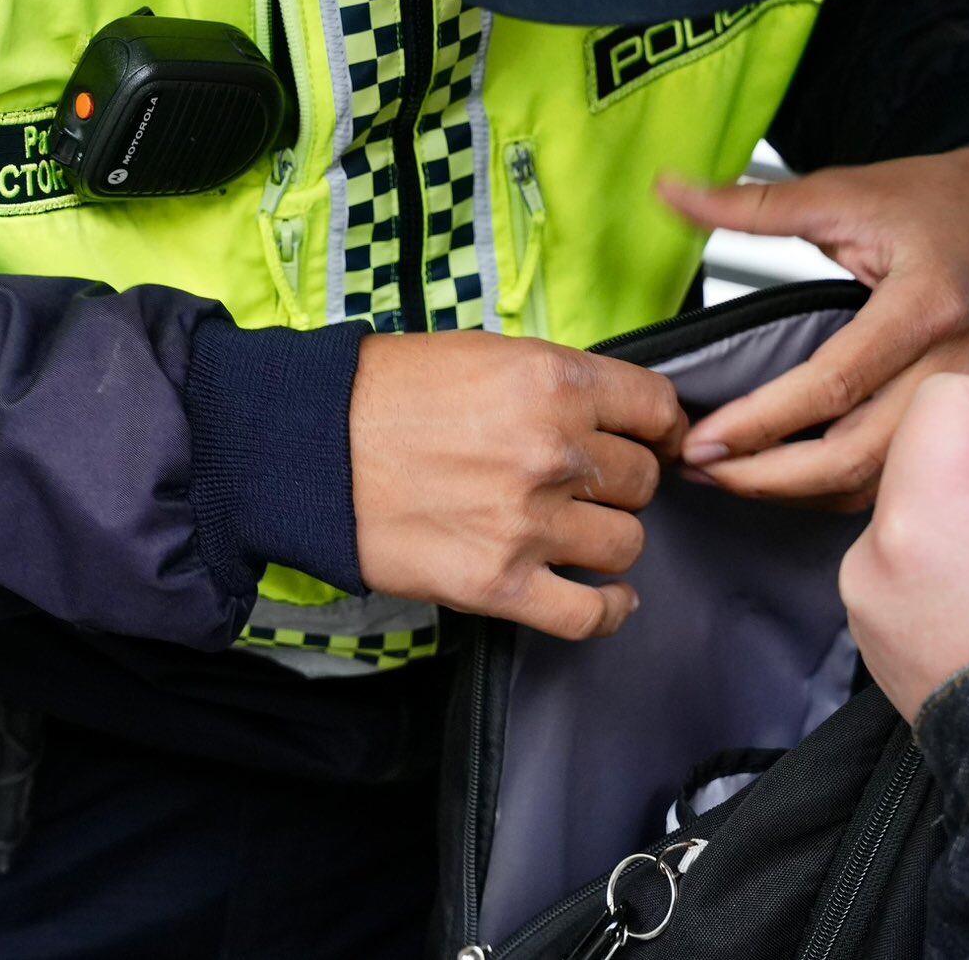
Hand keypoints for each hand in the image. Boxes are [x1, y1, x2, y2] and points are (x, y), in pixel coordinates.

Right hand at [350, 333, 687, 640]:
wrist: (307, 447)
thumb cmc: (384, 393)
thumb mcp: (484, 354)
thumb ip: (555, 383)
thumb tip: (609, 416)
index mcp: (552, 382)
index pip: (655, 409)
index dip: (660, 428)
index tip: (653, 441)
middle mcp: (551, 452)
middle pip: (641, 481)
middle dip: (621, 483)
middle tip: (590, 484)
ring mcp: (527, 523)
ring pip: (625, 544)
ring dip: (608, 539)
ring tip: (577, 532)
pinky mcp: (497, 584)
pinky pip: (588, 614)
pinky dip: (609, 611)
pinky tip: (610, 600)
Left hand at [658, 146, 968, 506]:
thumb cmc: (941, 199)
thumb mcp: (848, 191)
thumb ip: (754, 204)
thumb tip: (669, 192)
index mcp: (925, 304)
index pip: (834, 384)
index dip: (761, 422)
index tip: (699, 440)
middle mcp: (955, 363)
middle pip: (857, 453)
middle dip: (769, 478)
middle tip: (699, 471)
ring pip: (880, 477)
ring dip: (799, 492)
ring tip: (729, 478)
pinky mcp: (968, 418)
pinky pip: (900, 472)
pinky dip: (839, 487)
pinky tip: (787, 479)